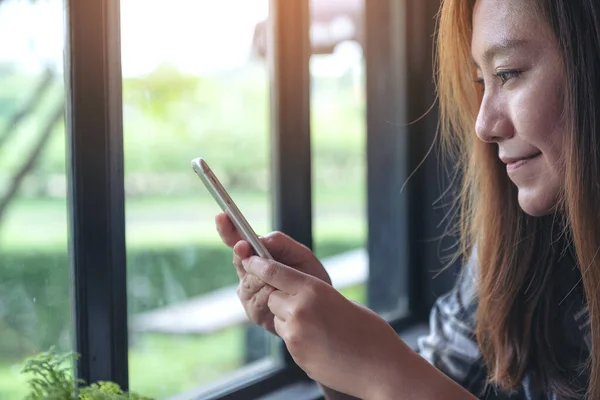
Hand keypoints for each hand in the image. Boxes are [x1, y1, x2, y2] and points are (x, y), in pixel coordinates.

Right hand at [215, 212, 330, 333]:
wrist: (321, 309)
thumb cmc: (310, 278)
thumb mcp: (301, 254)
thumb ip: (280, 244)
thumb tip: (259, 239)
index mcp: (257, 256)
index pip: (237, 240)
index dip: (228, 229)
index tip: (222, 216)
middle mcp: (248, 273)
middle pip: (239, 259)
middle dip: (243, 253)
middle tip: (244, 246)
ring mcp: (248, 293)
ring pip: (249, 280)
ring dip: (264, 278)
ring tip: (281, 281)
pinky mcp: (253, 311)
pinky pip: (259, 300)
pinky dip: (272, 295)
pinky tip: (280, 296)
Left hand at [242, 255, 411, 398]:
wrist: (381, 368)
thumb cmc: (369, 332)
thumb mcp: (341, 301)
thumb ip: (314, 294)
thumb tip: (293, 293)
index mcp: (314, 289)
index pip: (274, 271)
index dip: (258, 265)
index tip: (250, 260)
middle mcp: (300, 310)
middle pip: (272, 296)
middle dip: (281, 298)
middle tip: (305, 305)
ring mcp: (296, 335)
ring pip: (278, 318)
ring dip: (289, 319)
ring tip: (319, 328)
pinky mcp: (296, 354)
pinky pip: (287, 338)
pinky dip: (297, 337)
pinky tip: (320, 343)